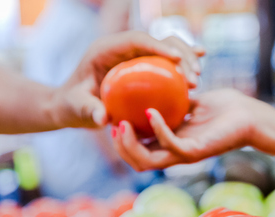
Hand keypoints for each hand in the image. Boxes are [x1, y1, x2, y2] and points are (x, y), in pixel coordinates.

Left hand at [51, 31, 204, 129]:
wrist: (73, 103)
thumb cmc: (73, 104)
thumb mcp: (77, 108)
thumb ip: (89, 110)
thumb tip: (103, 118)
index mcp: (106, 49)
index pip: (135, 40)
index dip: (158, 45)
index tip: (177, 59)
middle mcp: (124, 48)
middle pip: (157, 40)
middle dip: (179, 53)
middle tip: (195, 76)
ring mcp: (136, 56)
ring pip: (166, 47)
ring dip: (186, 59)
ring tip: (198, 78)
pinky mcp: (144, 66)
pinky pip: (167, 61)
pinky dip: (184, 63)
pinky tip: (201, 69)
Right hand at [112, 89, 272, 170]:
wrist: (250, 116)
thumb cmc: (225, 108)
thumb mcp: (192, 101)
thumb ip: (174, 99)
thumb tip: (157, 83)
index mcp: (172, 143)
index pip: (139, 150)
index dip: (121, 140)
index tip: (112, 119)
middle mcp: (175, 153)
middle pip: (137, 162)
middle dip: (119, 146)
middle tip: (112, 124)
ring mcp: (185, 154)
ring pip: (147, 162)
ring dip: (130, 144)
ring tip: (122, 124)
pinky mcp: (196, 151)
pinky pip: (170, 145)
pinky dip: (157, 129)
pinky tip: (151, 111)